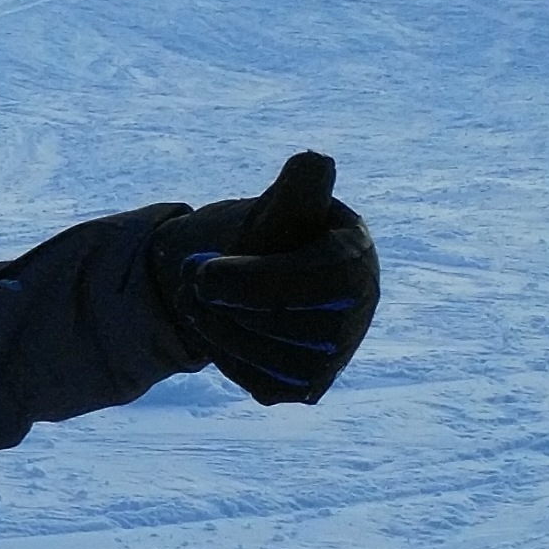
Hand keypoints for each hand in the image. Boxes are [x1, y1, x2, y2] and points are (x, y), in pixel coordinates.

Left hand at [151, 152, 379, 405]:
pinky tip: (217, 330)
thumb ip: (296, 190)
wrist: (247, 279)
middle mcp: (359, 311)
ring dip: (221, 332)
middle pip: (294, 325)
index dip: (255, 282)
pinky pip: (265, 384)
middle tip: (189, 283)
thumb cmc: (268, 236)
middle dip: (229, 307)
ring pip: (277, 360)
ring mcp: (337, 354)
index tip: (201, 273)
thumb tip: (314, 161)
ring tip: (196, 302)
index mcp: (356, 257)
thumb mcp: (278, 207)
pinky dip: (229, 359)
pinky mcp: (308, 387)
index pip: (322, 281)